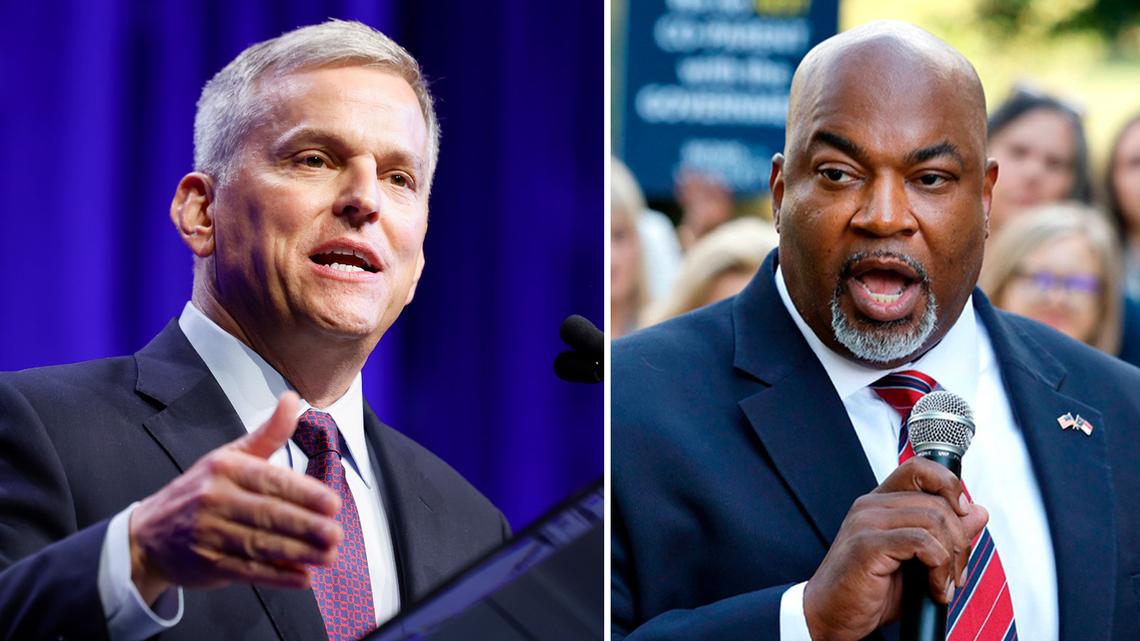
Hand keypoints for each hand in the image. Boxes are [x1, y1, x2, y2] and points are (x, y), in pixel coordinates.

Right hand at [128, 392, 341, 602]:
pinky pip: (248, 571)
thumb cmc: (199, 491)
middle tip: (336, 534)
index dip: (304, 494)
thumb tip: (293, 399)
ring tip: (329, 556)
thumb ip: (268, 433)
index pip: (271, 481)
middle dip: (307, 526)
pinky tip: (302, 578)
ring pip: (262, 544)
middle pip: (269, 514)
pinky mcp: (207, 564)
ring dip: (299, 553)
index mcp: (225, 469)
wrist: (148, 535)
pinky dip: (277, 576)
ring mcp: (209, 534)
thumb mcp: (229, 456)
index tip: (332, 503)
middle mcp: (215, 499)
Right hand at [803, 456, 988, 640]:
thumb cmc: (868, 591)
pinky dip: (939, 569)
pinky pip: (923, 543)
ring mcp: (867, 523)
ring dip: (952, 558)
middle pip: (938, 502)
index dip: (949, 484)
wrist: (831, 616)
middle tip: (956, 572)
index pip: (920, 469)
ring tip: (945, 584)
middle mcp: (871, 506)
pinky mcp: (868, 545)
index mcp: (880, 504)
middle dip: (961, 540)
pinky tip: (935, 589)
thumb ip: (945, 534)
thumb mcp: (917, 562)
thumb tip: (977, 512)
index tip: (964, 514)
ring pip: (934, 519)